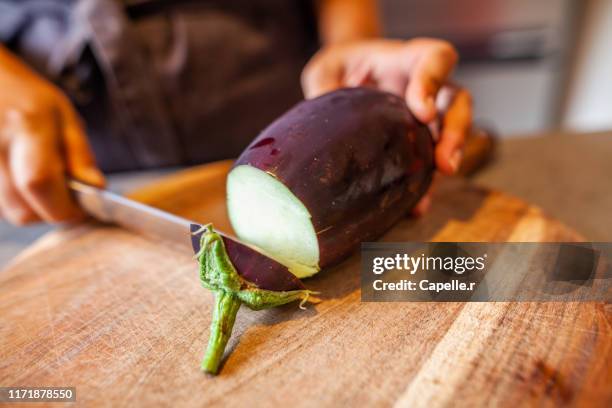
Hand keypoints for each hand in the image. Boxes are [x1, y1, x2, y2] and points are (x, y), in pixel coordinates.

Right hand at [0, 46, 103, 225]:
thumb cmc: (25, 96)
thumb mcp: (64, 116)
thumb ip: (80, 155)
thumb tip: (96, 188)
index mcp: (27, 125)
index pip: (40, 183)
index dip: (64, 207)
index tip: (82, 210)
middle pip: (22, 210)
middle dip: (50, 211)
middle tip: (63, 194)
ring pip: (8, 212)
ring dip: (30, 207)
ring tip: (38, 177)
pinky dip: (13, 199)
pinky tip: (18, 176)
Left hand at [301, 38, 471, 178]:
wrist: (346, 79)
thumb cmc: (341, 67)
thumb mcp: (327, 69)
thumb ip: (327, 88)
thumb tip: (325, 127)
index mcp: (407, 61)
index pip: (435, 59)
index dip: (434, 82)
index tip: (421, 111)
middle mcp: (427, 88)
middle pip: (457, 102)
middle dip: (456, 132)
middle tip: (444, 162)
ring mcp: (429, 117)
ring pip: (454, 133)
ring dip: (451, 158)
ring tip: (440, 180)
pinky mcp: (420, 144)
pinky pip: (430, 163)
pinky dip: (426, 184)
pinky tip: (416, 205)